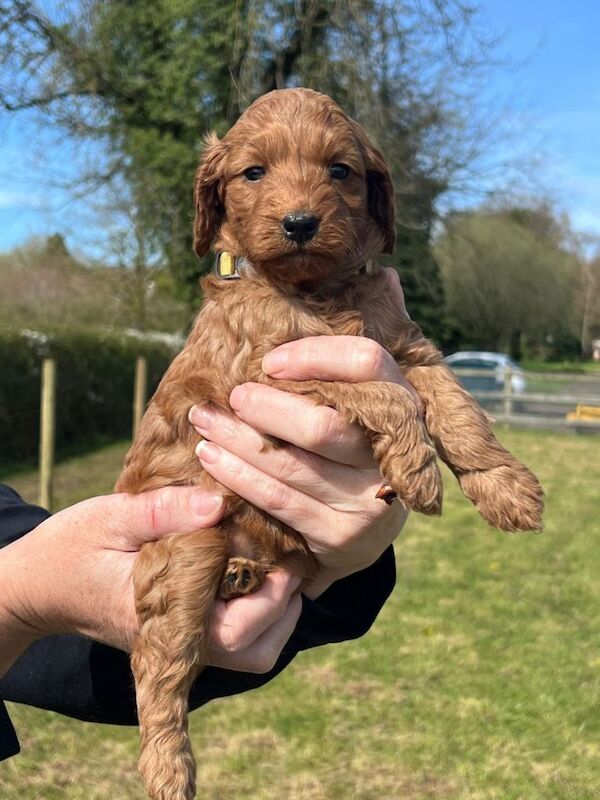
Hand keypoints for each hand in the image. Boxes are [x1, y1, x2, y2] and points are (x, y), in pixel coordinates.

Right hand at [0, 488, 301, 675]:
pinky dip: (257, 612)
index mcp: (160, 617)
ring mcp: (178, 639)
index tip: (283, 558)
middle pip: (253, 653)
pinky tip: (256, 569)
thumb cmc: (71, 547)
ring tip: (280, 567)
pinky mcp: (180, 631)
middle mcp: (175, 639)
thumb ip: (163, 511)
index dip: (271, 599)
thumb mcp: (111, 518)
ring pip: (249, 652)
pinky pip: (233, 637)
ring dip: (275, 616)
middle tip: (291, 563)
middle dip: (284, 610)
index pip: (234, 632)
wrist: (39, 583)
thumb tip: (218, 503)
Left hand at [190, 269, 416, 598]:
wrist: (367, 526)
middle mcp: (392, 453)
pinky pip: (279, 502)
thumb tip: (382, 276)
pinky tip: (212, 458)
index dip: (316, 355)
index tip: (272, 359)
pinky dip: (240, 478)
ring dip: (237, 442)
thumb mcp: (367, 399)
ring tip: (203, 420)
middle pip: (325, 424)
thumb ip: (363, 344)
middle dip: (266, 408)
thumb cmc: (354, 444)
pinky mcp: (343, 539)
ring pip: (291, 465)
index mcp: (401, 405)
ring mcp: (370, 501)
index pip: (367, 364)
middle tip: (231, 395)